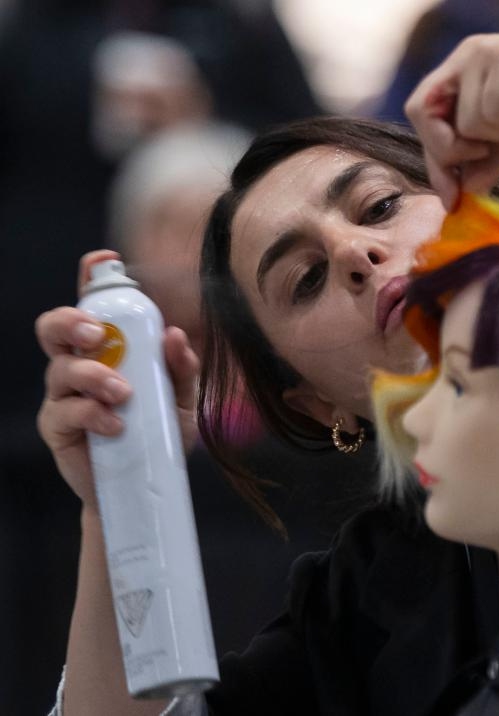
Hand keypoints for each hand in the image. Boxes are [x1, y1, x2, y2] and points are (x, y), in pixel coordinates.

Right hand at [35, 250, 200, 514]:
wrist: (143, 488)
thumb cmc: (160, 434)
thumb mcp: (183, 401)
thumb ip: (183, 368)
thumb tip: (176, 335)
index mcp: (109, 349)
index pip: (95, 304)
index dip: (92, 277)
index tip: (103, 261)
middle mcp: (79, 364)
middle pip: (55, 327)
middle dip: (72, 321)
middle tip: (98, 334)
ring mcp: (63, 395)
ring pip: (60, 368)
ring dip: (93, 374)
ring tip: (123, 393)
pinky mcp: (57, 427)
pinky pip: (65, 411)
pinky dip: (92, 413)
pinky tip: (116, 424)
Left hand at [405, 33, 498, 207]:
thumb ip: (487, 161)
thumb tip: (462, 193)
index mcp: (461, 70)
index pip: (420, 112)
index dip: (433, 157)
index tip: (451, 196)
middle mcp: (467, 55)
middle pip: (426, 115)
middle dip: (457, 149)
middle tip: (494, 148)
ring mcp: (485, 54)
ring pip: (468, 121)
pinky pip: (496, 113)